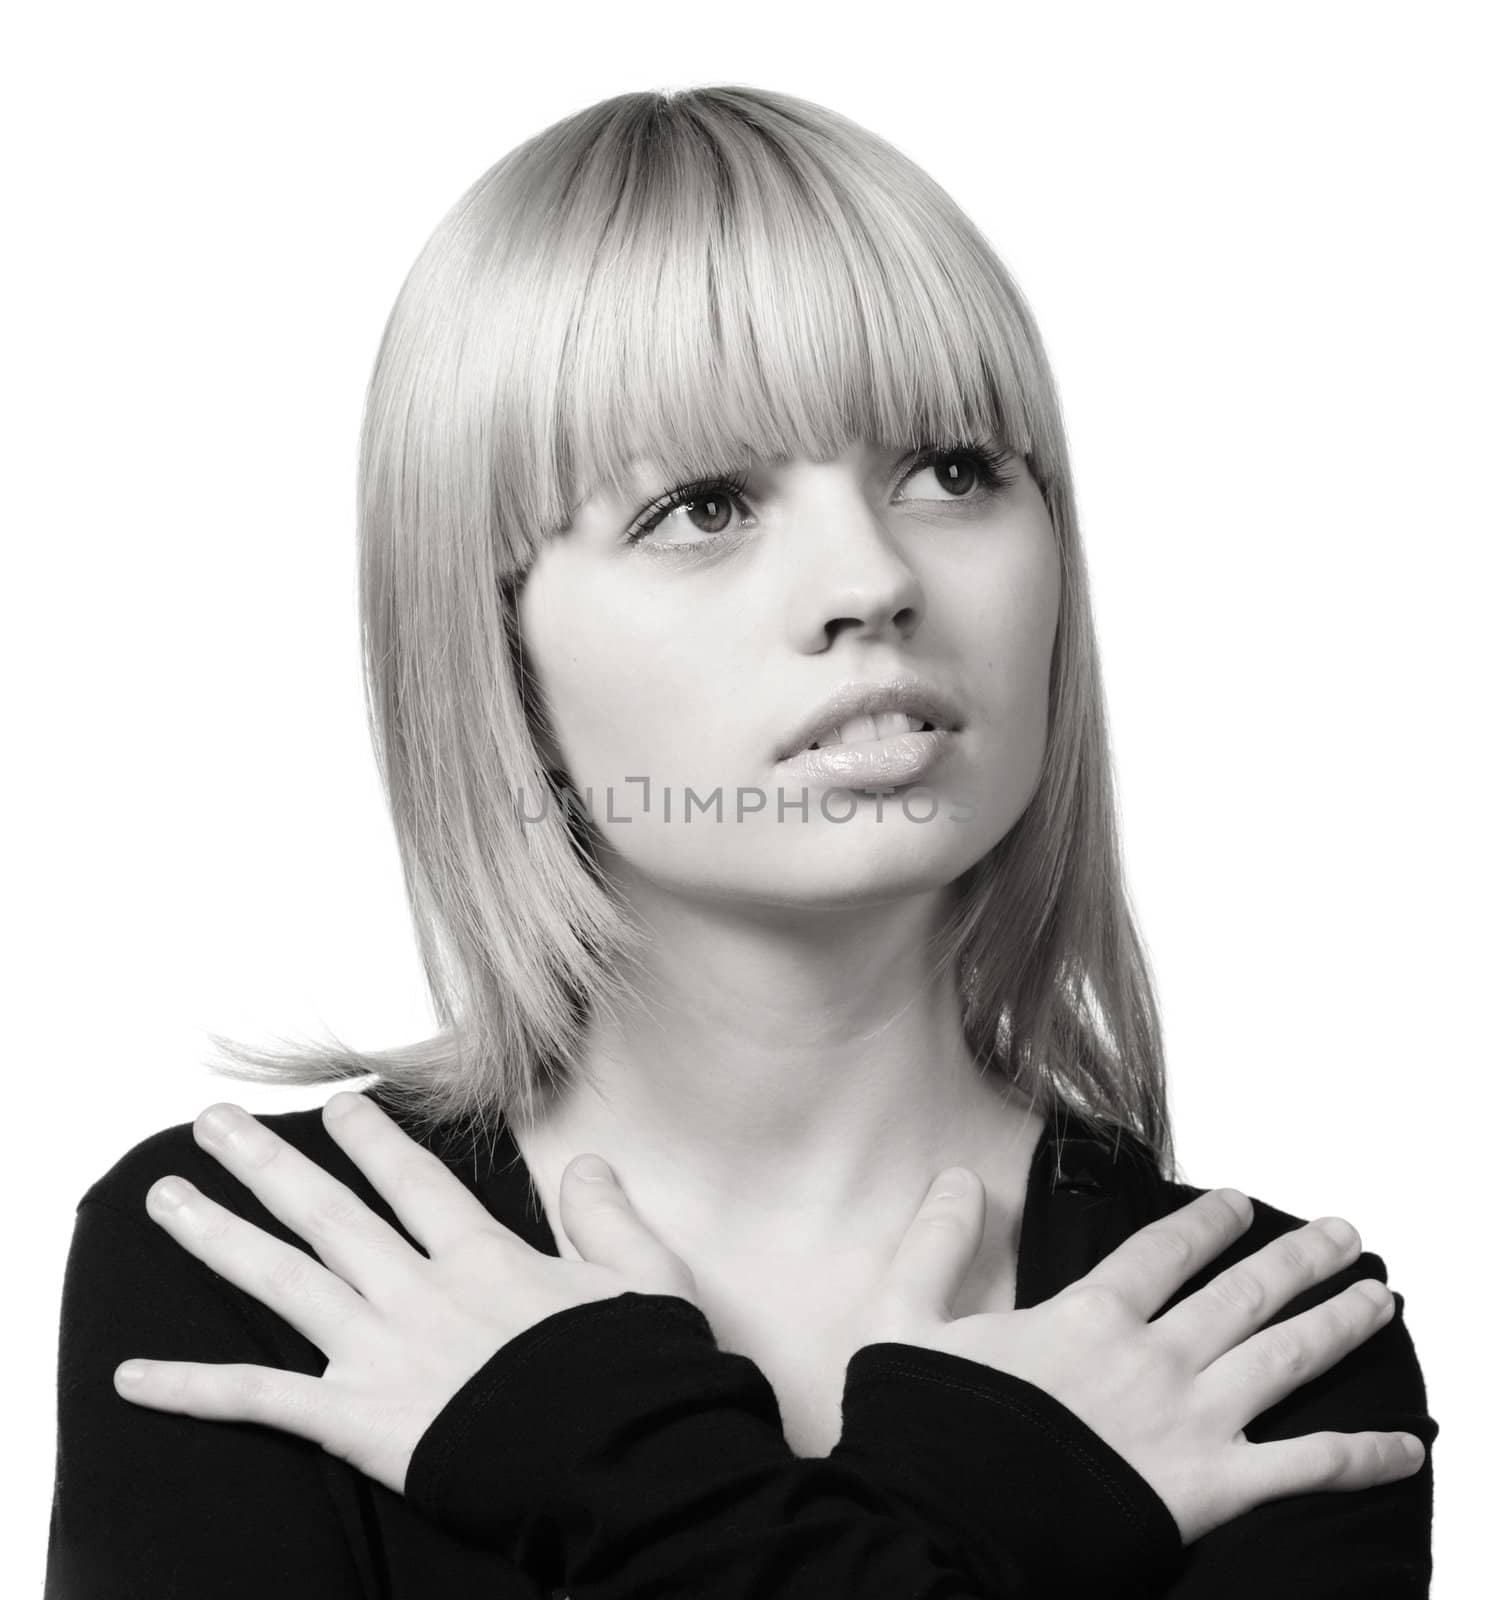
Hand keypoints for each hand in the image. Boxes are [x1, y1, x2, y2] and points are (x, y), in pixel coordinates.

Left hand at [113, 1093, 696, 1495]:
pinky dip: (193, 1389)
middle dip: (265, 1163)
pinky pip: (260, 1400)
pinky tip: (131, 1378)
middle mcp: (417, 1291)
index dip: (372, 1140)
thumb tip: (586, 1163)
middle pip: (327, 1213)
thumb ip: (607, 1217)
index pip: (413, 1183)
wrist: (615, 1461)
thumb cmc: (634, 1377)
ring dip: (217, 1236)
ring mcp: (379, 1352)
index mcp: (482, 1259)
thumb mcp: (644, 1281)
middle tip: (211, 1122)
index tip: (338, 1106)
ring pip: (283, 1280)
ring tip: (164, 1197)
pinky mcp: (354, 1420)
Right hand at [862, 1171, 1425, 1545]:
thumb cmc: (928, 1432)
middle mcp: (1154, 1358)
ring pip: (1285, 1358)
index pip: (1164, 1250)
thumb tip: (956, 1177)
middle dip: (1301, 1258)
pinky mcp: (1212, 1490)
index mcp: (1089, 1315)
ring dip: (1339, 1323)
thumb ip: (935, 1243)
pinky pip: (1306, 1470)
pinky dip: (1362, 1457)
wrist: (947, 1528)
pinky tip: (1406, 1447)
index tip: (1239, 1202)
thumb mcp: (906, 1319)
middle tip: (1345, 1234)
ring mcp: (1191, 1423)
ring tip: (1380, 1296)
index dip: (1207, 1221)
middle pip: (1245, 1292)